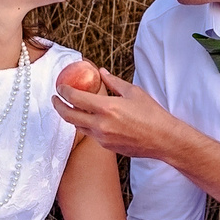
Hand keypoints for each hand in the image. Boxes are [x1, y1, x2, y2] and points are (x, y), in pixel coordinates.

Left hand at [51, 70, 183, 162]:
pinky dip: (86, 125)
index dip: (64, 91)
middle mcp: (101, 125)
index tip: (60, 87)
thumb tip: (101, 73)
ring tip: (70, 107)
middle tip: (55, 98)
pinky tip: (90, 119)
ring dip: (71, 116)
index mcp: (107, 108)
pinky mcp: (107, 147)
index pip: (75, 98)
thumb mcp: (134, 92)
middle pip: (69, 115)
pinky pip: (90, 134)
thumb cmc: (152, 115)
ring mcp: (102, 138)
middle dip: (58, 106)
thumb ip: (114, 82)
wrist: (164, 139)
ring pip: (78, 126)